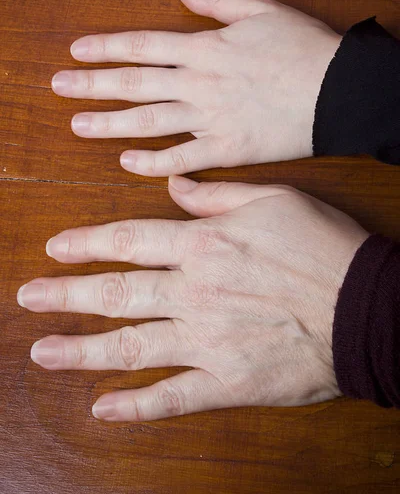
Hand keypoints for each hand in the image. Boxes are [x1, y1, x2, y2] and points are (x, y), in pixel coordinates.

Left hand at [17, 178, 366, 420]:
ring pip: (130, 346)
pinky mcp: (228, 383)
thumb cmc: (324, 247)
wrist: (368, 307)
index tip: (56, 248)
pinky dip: (135, 406)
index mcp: (204, 245)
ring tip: (43, 351)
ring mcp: (207, 342)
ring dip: (81, 350)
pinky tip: (103, 408)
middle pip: (117, 293)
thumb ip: (216, 194)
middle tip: (28, 298)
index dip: (87, 245)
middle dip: (67, 294)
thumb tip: (173, 185)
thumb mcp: (274, 199)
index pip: (129, 241)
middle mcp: (195, 293)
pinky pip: (172, 397)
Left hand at [51, 0, 340, 174]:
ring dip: (110, 123)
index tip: (77, 52)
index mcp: (205, 48)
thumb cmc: (304, 48)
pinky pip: (182, 158)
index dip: (106, 48)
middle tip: (59, 88)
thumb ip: (217, 0)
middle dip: (93, 84)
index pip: (143, 45)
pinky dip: (153, 162)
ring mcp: (210, 118)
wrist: (339, 91)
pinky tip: (127, 162)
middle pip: (135, 82)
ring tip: (78, 125)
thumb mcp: (262, 10)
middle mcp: (199, 83)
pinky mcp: (226, 150)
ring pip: (149, 121)